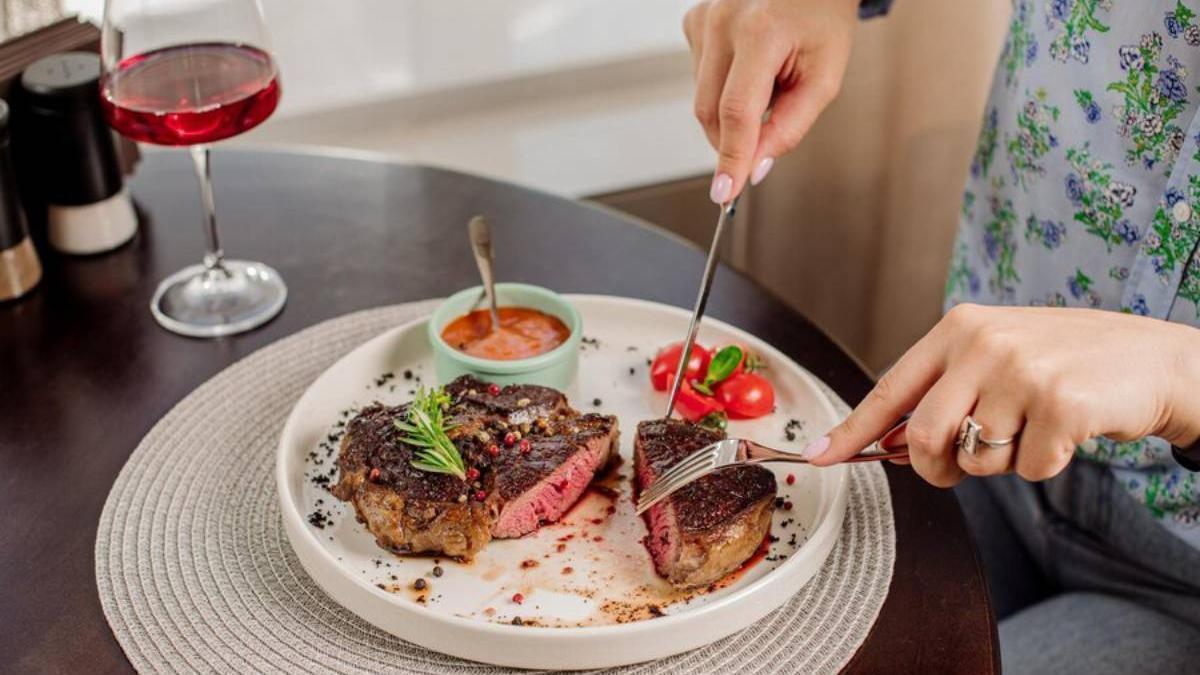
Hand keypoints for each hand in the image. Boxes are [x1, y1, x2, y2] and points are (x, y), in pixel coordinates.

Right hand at [683, 0, 859, 201]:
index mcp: (760, 32)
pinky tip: (749, 66)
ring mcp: (703, 20)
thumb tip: (756, 166)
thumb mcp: (824, 77)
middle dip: (734, 140)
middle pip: (711, 113)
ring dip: (732, 109)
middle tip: (765, 138)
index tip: (725, 193)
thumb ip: (790, 127)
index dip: (731, 158)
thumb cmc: (822, 19)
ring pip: (703, 100)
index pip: (736, 112)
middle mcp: (722, 22)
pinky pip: (700, 79)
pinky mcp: (693, 23)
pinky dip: (723, 87)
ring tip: (767, 81)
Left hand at [805, 304, 1199, 485]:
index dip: (854, 429)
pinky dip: (1043, 465)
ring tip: (1032, 426)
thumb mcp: (996, 361)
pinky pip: (1026, 469)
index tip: (820, 456)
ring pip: (976, 459)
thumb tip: (891, 446)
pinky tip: (1065, 432)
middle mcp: (983, 342)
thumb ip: (944, 396)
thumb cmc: (1066, 364)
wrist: (1152, 360)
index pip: (890, 388)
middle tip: (960, 466)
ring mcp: (1022, 370)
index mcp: (959, 328)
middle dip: (936, 469)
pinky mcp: (1061, 402)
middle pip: (925, 437)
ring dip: (1001, 463)